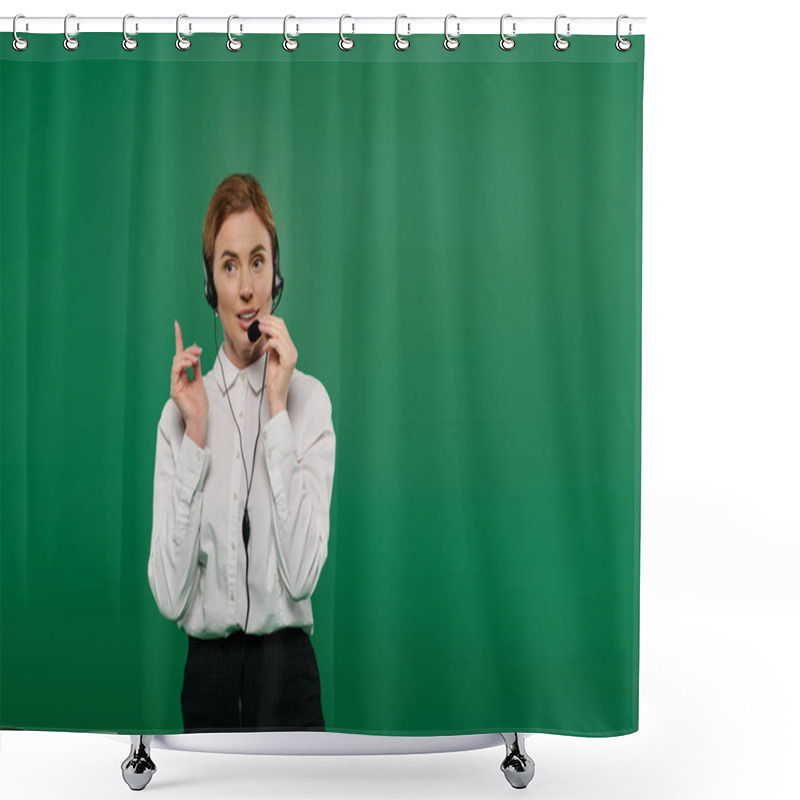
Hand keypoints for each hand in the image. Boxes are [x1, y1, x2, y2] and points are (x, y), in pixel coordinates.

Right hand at [170, 320, 207, 440]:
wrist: (199, 417)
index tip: (177, 324)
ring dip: (187, 357)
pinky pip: (175, 372)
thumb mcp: (199, 380)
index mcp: (181, 375)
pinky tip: (191, 363)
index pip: (179, 354)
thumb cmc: (199, 402)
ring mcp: (174, 383)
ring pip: (176, 362)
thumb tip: (196, 353)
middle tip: (199, 350)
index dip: (178, 338)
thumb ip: (196, 367)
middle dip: (188, 350)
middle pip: (178, 356)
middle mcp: (176, 377)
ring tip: (196, 358)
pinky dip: (182, 364)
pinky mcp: (174, 389)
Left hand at [257, 314, 296, 413]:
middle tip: (259, 323)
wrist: (276, 392)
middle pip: (282, 328)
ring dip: (268, 329)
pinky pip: (279, 345)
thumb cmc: (274, 376)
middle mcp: (292, 350)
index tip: (261, 320)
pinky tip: (266, 345)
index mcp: (290, 348)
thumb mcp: (271, 356)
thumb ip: (271, 345)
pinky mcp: (288, 361)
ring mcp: (292, 355)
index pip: (283, 328)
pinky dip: (271, 342)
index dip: (272, 321)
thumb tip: (266, 332)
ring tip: (259, 329)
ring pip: (281, 335)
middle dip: (269, 323)